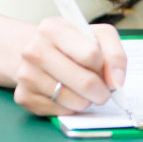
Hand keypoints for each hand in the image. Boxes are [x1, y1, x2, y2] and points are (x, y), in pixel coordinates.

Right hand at [12, 19, 126, 115]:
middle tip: (102, 90)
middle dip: (102, 91)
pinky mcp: (24, 97)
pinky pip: (61, 112)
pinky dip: (71, 108)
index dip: (103, 65)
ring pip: (75, 101)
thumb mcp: (95, 35)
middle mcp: (34, 50)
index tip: (101, 66)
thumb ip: (115, 54)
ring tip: (83, 90)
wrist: (34, 52)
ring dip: (87, 100)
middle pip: (85, 82)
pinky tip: (67, 95)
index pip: (91, 55)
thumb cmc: (70, 44)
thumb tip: (117, 82)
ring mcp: (26, 75)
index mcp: (53, 29)